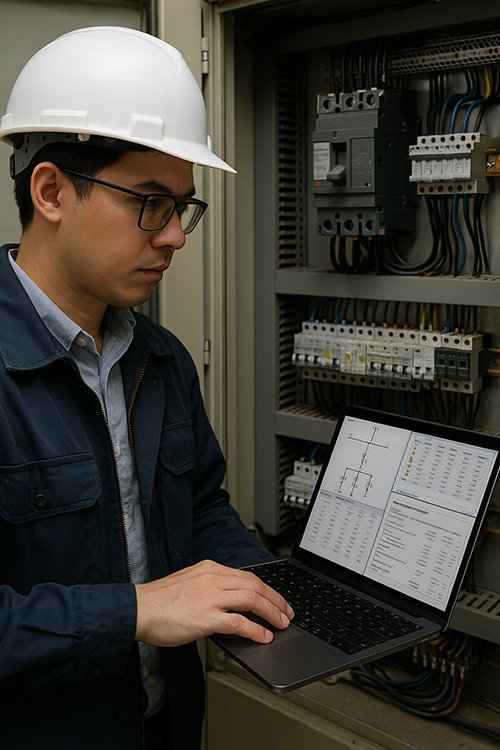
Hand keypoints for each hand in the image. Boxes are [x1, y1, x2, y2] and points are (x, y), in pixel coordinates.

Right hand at [134, 559, 293, 646]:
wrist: (137, 609)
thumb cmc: (160, 601)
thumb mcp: (190, 583)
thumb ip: (211, 587)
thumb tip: (232, 601)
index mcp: (209, 569)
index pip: (248, 576)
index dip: (268, 589)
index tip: (278, 601)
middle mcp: (212, 579)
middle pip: (255, 585)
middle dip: (276, 600)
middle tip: (287, 613)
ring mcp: (209, 597)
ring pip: (251, 599)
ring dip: (271, 613)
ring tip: (281, 624)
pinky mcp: (204, 617)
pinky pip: (238, 622)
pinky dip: (255, 629)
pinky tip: (264, 636)